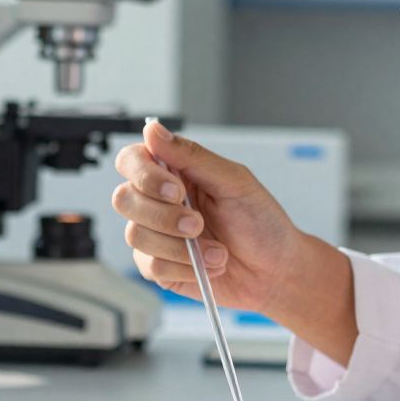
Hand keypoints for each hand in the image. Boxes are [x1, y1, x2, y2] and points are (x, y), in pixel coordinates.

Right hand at [113, 121, 302, 313]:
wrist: (275, 271)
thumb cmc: (261, 222)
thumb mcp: (234, 181)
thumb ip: (192, 156)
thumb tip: (153, 130)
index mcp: (175, 173)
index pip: (132, 161)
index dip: (144, 174)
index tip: (176, 190)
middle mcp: (159, 202)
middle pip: (124, 199)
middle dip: (163, 215)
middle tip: (199, 224)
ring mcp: (156, 235)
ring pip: (136, 235)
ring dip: (179, 247)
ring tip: (216, 251)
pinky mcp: (160, 266)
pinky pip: (150, 265)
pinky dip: (184, 268)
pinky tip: (209, 266)